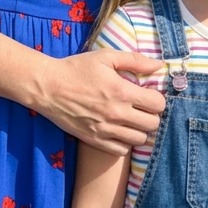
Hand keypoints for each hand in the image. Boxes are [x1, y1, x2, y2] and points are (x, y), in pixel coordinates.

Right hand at [35, 48, 165, 153]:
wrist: (48, 87)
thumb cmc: (77, 68)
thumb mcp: (106, 57)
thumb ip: (135, 60)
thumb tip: (159, 65)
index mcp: (122, 91)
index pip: (157, 104)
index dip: (158, 99)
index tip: (150, 95)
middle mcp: (116, 114)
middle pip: (152, 124)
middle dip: (152, 115)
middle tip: (143, 107)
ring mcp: (105, 130)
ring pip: (139, 140)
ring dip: (140, 130)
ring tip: (133, 119)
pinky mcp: (94, 140)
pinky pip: (121, 150)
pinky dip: (125, 142)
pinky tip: (120, 130)